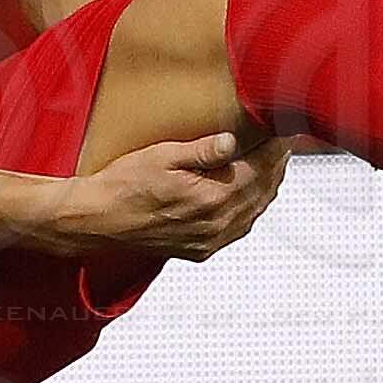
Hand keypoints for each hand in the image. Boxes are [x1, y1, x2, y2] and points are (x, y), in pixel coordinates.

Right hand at [30, 133, 291, 261]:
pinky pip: (238, 229)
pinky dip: (250, 209)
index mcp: (211, 198)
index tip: (284, 133)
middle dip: (275, 167)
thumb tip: (232, 141)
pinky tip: (249, 195)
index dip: (275, 150)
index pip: (259, 171)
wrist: (98, 222)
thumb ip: (200, 150)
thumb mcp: (161, 156)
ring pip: (254, 213)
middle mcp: (216, 224)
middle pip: (262, 192)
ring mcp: (210, 241)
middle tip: (282, 145)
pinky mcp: (201, 250)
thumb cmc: (123, 186)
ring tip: (271, 165)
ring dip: (266, 188)